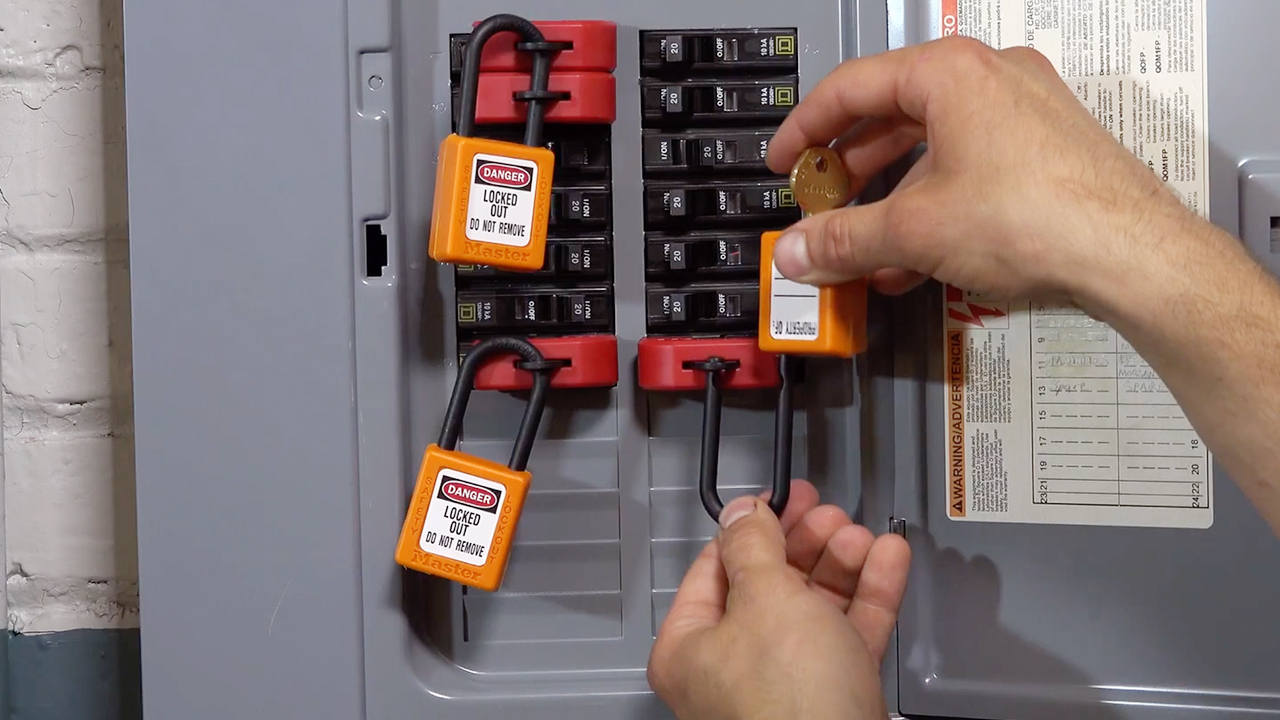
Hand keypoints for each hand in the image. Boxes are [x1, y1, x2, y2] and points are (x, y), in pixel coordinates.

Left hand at [647, 481, 910, 719]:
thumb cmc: (789, 702)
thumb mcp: (766, 600)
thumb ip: (754, 547)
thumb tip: (740, 511)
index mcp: (690, 646)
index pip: (715, 568)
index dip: (751, 527)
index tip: (781, 497)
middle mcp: (731, 667)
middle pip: (769, 584)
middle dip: (806, 543)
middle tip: (829, 512)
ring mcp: (784, 683)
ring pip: (813, 606)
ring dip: (842, 564)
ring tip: (864, 535)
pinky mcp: (832, 696)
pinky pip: (847, 634)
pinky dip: (869, 595)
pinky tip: (890, 559)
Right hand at [765, 36, 1203, 313]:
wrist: (1132, 254)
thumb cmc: (1043, 215)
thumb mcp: (913, 230)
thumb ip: (843, 238)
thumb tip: (800, 250)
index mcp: (950, 74)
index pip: (851, 87)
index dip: (805, 129)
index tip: (785, 162)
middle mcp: (990, 80)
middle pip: (891, 117)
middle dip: (847, 172)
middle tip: (819, 205)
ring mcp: (1024, 113)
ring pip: (932, 149)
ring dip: (888, 200)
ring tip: (861, 246)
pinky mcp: (1046, 152)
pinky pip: (969, 170)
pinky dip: (932, 207)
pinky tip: (913, 258)